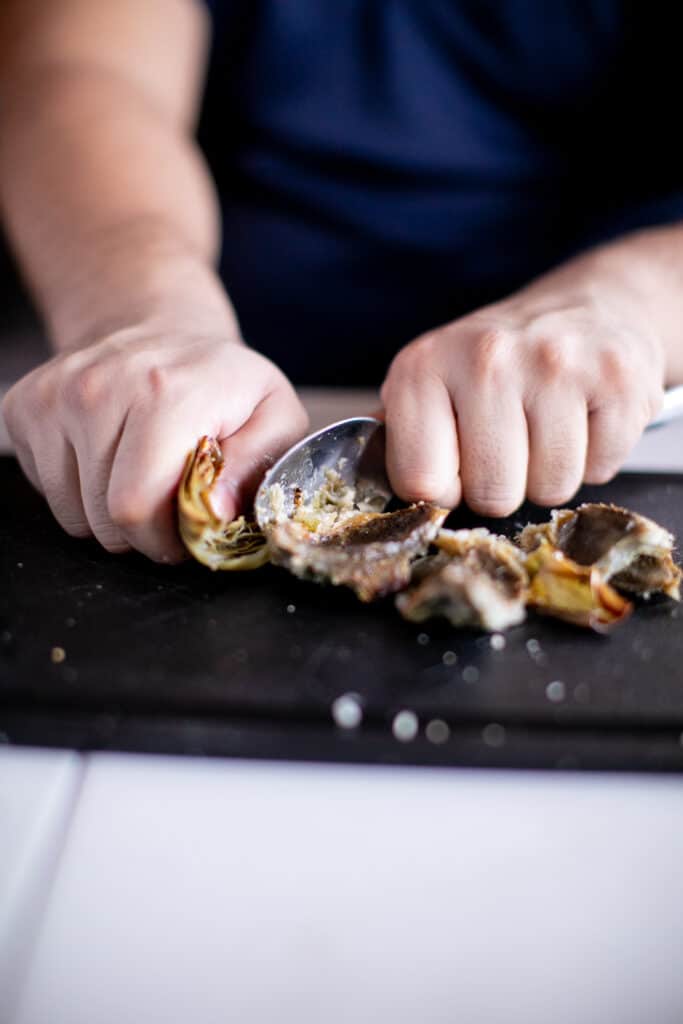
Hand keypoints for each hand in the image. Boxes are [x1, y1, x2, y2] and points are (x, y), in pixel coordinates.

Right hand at [2, 328, 307, 560]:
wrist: (161, 329)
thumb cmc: (223, 383)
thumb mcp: (274, 415)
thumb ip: (257, 464)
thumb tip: (216, 511)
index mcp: (164, 392)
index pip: (135, 506)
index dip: (164, 539)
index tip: (187, 528)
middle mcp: (97, 387)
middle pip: (103, 519)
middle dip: (142, 532)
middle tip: (169, 503)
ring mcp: (54, 395)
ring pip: (72, 514)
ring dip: (109, 515)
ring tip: (141, 476)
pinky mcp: (25, 407)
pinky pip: (47, 492)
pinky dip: (80, 491)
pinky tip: (110, 457)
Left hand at [381, 286, 665, 514]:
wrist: (585, 309)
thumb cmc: (497, 363)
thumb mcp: (429, 384)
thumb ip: (397, 438)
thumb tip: (363, 485)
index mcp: (423, 366)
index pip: (422, 483)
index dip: (445, 489)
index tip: (457, 462)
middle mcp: (486, 358)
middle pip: (492, 495)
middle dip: (502, 485)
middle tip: (508, 443)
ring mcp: (556, 365)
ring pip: (550, 490)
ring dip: (549, 475)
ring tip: (545, 428)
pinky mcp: (617, 378)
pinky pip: (601, 471)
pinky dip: (594, 458)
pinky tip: (582, 418)